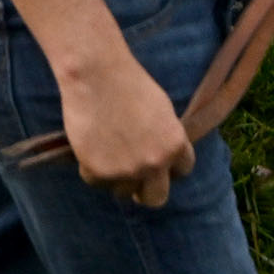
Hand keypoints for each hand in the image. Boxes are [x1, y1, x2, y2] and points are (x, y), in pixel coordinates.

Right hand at [58, 51, 194, 204]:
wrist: (96, 75)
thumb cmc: (129, 83)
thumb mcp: (162, 111)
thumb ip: (166, 139)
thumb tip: (164, 160)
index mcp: (175, 145)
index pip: (183, 171)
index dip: (169, 166)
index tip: (158, 163)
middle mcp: (154, 163)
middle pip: (156, 198)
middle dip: (146, 192)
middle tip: (135, 181)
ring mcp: (126, 170)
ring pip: (123, 191)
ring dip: (116, 177)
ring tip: (107, 150)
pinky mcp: (98, 172)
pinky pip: (96, 180)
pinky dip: (92, 167)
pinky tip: (90, 144)